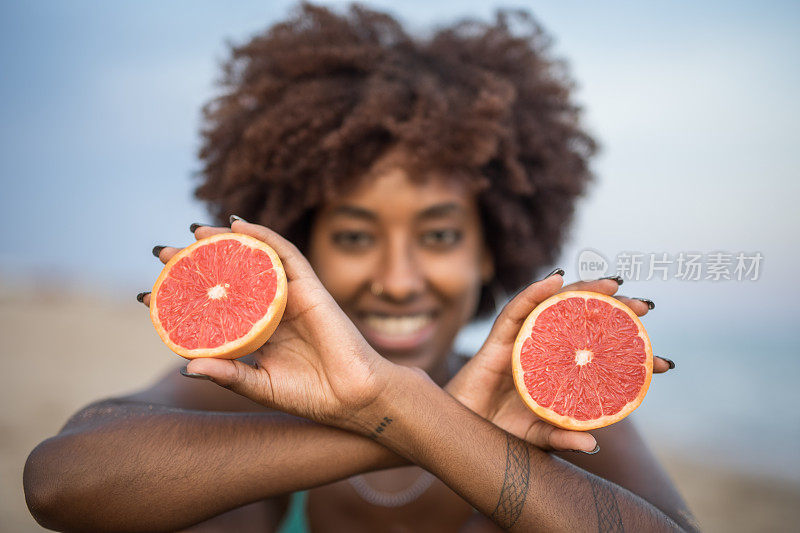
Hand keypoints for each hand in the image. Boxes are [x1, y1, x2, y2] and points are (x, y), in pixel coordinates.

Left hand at [142, 218, 393, 430]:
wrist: (353, 397)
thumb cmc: (311, 395)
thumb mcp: (259, 386)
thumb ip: (228, 375)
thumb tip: (186, 366)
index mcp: (256, 331)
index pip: (213, 307)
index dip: (182, 297)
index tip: (150, 294)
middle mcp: (270, 308)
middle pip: (229, 276)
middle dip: (195, 262)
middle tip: (163, 254)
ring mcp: (290, 295)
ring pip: (254, 259)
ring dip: (224, 241)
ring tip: (194, 232)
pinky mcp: (310, 286)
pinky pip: (285, 253)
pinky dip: (262, 235)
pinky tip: (238, 225)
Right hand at [446, 273, 671, 452]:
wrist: (457, 436)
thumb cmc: (495, 435)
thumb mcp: (536, 436)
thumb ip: (561, 436)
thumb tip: (595, 444)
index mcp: (557, 374)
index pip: (598, 357)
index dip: (631, 356)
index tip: (663, 362)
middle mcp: (542, 352)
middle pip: (581, 322)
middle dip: (614, 311)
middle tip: (645, 308)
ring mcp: (520, 343)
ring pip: (554, 308)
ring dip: (583, 291)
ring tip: (612, 284)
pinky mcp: (496, 340)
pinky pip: (515, 311)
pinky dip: (534, 293)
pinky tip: (555, 281)